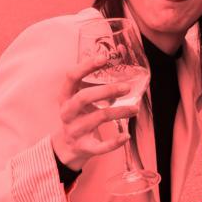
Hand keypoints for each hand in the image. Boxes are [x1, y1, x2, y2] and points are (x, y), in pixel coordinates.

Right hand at [51, 55, 135, 171]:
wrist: (66, 148)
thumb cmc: (79, 116)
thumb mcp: (79, 99)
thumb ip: (95, 83)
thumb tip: (121, 53)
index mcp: (66, 97)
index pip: (71, 77)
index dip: (85, 66)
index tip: (104, 58)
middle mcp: (67, 113)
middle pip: (84, 98)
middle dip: (107, 90)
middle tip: (127, 87)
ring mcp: (74, 130)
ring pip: (98, 118)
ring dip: (120, 112)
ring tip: (135, 109)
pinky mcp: (83, 147)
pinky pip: (99, 146)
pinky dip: (114, 142)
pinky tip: (126, 136)